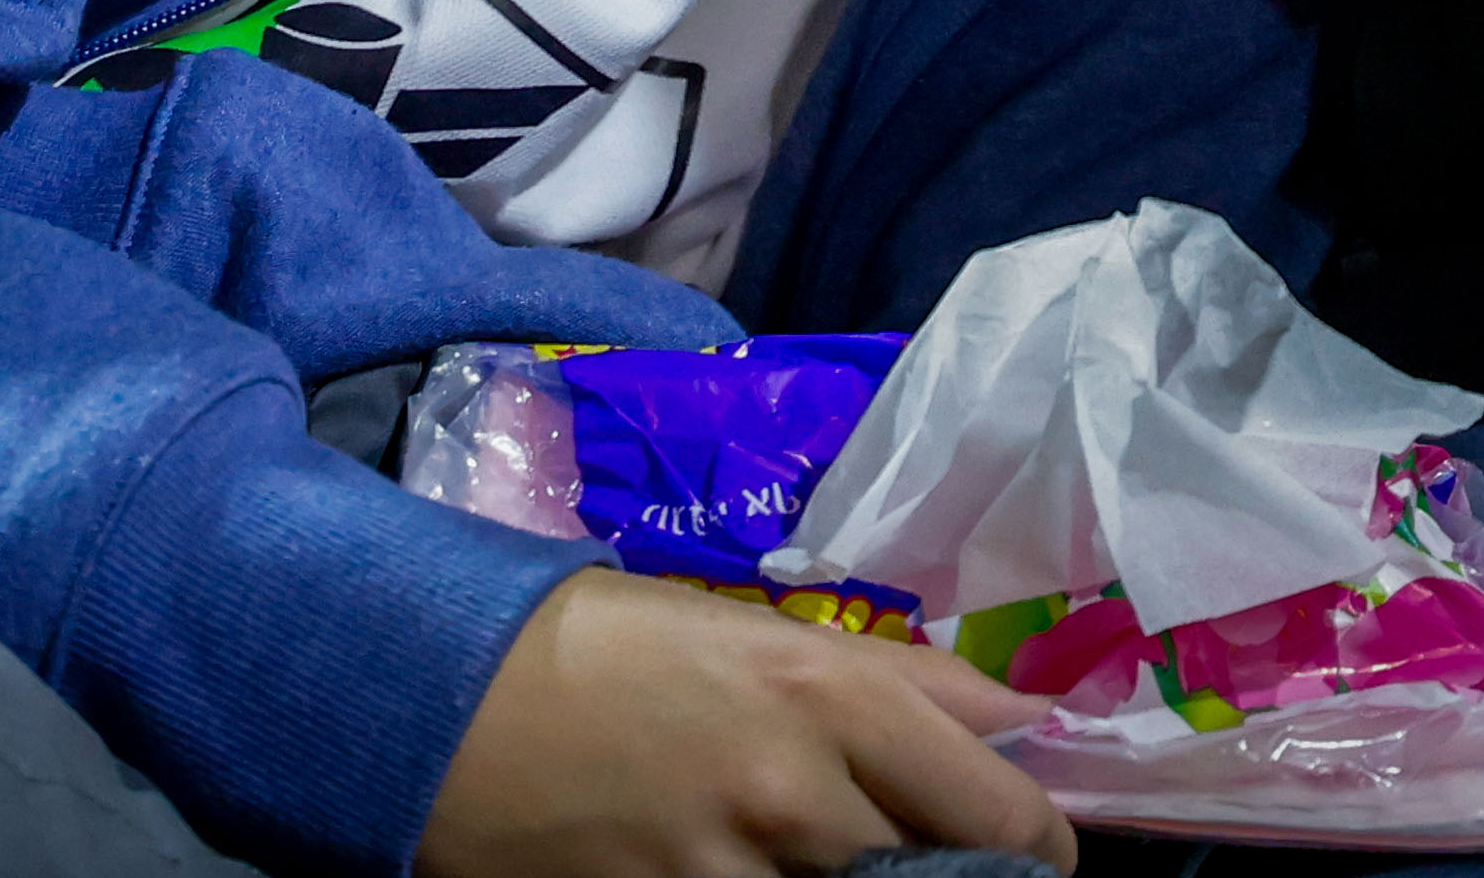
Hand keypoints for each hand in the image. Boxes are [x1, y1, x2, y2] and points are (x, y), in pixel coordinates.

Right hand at [419, 570, 1071, 876]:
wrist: (444, 702)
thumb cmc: (607, 644)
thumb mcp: (758, 630)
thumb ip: (900, 680)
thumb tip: (1018, 716)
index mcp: (829, 694)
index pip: (995, 812)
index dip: (1038, 849)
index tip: (1036, 856)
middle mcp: (797, 794)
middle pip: (939, 877)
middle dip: (952, 876)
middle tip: (936, 861)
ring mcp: (733, 875)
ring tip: (824, 855)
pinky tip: (757, 870)